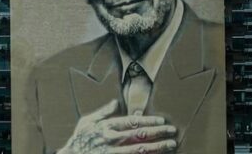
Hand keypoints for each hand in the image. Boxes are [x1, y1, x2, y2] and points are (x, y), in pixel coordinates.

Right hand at [57, 99, 177, 153]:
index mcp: (106, 126)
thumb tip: (116, 102)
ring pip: (141, 149)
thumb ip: (103, 112)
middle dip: (158, 132)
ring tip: (171, 144)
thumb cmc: (79, 140)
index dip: (148, 120)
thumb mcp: (87, 122)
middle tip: (172, 131)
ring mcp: (114, 152)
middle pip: (140, 134)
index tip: (161, 120)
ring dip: (158, 147)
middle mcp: (112, 139)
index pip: (132, 121)